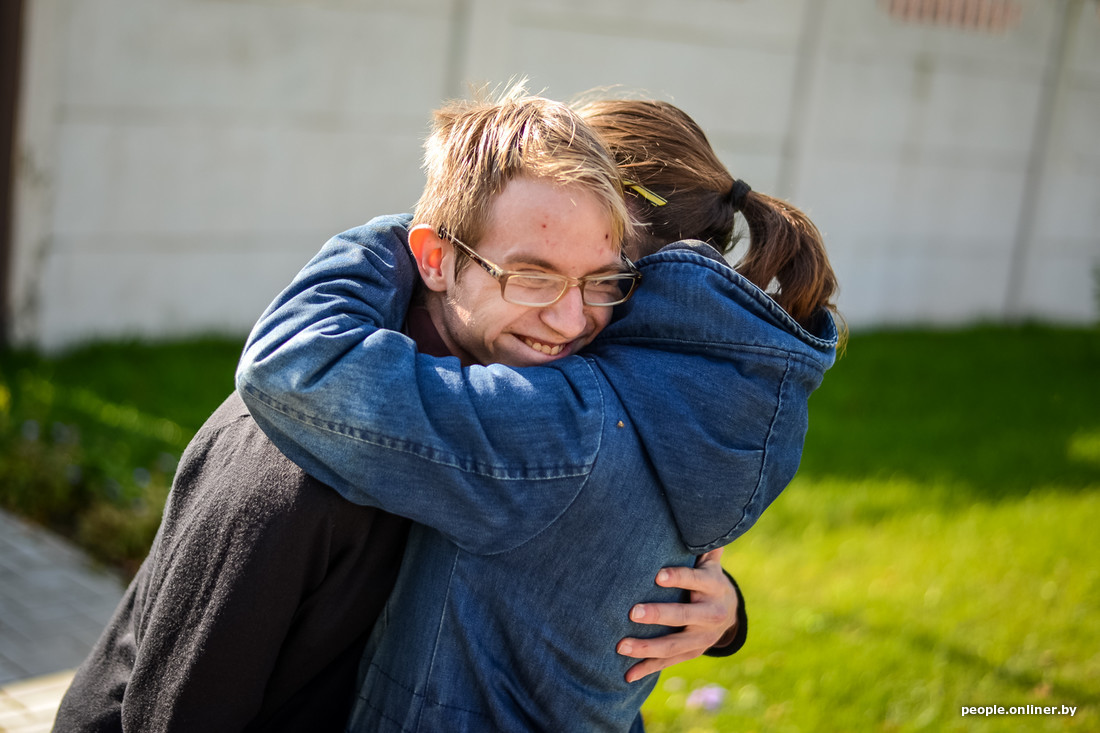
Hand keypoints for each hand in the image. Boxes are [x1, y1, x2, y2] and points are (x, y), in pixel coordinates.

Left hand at [616, 547, 738, 682]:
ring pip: (673, 645)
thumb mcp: (710, 561)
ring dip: (646, 647)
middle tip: (632, 612)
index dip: (678, 577)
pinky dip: (647, 668)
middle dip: (659, 615)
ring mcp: (701, 638)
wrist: (729, 614)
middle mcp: (710, 615)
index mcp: (713, 587)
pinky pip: (668, 662)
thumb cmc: (707, 579)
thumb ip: (702, 543)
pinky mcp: (691, 653)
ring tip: (620, 646)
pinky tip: (627, 674)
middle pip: (684, 617)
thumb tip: (697, 510)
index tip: (658, 575)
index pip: (696, 581)